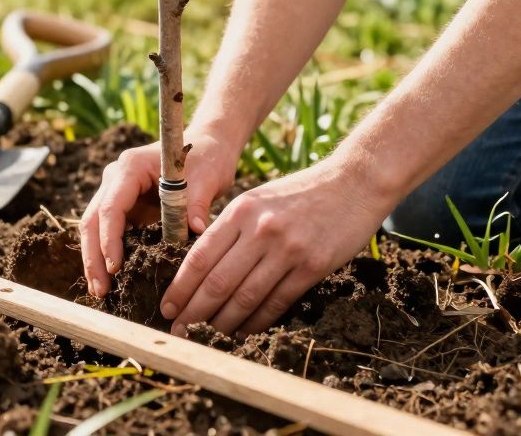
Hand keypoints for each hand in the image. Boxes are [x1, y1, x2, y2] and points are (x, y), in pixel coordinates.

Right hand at [80, 131, 239, 297]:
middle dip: (94, 256)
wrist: (207, 147)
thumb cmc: (206, 158)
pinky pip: (110, 233)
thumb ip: (198, 202)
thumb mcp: (207, 177)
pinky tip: (111, 280)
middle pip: (93, 220)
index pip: (111, 207)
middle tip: (100, 289)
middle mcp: (116, 178)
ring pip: (94, 228)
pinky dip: (107, 255)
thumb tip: (197, 230)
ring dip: (96, 260)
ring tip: (100, 291)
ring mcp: (117, 193)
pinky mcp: (125, 208)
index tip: (116, 267)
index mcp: (131, 167)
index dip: (110, 239)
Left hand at [158, 161, 393, 336]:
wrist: (353, 183)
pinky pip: (276, 302)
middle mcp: (260, 230)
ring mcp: (287, 249)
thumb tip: (202, 269)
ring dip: (222, 324)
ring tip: (207, 338)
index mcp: (240, 211)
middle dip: (194, 312)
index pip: (200, 257)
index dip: (180, 288)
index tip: (167, 307)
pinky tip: (243, 331)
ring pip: (245, 298)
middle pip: (217, 282)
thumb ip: (231, 229)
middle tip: (180, 331)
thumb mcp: (258, 199)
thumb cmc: (300, 193)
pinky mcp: (311, 266)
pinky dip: (256, 321)